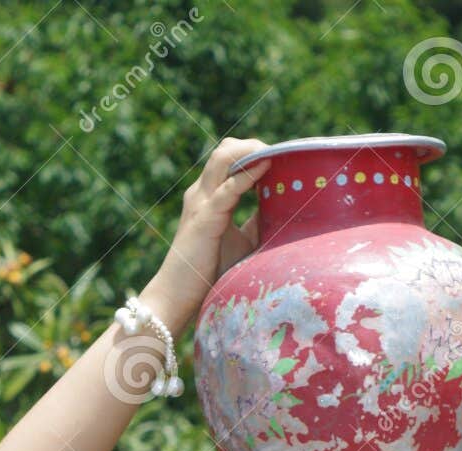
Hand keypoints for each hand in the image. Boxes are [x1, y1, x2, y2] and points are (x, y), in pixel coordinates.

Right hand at [147, 136, 271, 333]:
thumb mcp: (241, 242)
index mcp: (208, 196)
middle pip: (226, 150)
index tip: (280, 158)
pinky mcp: (205, 217)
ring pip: (224, 158)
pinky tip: (266, 167)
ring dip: (251, 151)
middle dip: (254, 145)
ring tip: (276, 153)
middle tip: (282, 151)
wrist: (178, 294)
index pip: (229, 160)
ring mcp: (201, 202)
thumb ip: (257, 223)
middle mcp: (202, 193)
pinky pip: (228, 188)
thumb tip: (283, 210)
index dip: (252, 153)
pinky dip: (248, 174)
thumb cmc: (209, 272)